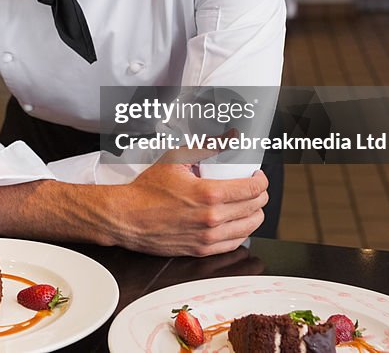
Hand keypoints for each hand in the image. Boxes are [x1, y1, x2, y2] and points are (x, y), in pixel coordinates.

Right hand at [109, 158, 268, 256]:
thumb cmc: (147, 190)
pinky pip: (235, 243)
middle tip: (252, 188)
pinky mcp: (202, 250)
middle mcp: (213, 218)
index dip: (261, 181)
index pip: (253, 189)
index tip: (257, 176)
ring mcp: (209, 237)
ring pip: (250, 227)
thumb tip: (225, 139)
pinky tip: (235, 222)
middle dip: (259, 195)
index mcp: (210, 194)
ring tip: (246, 204)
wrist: (128, 217)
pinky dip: (240, 231)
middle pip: (256, 208)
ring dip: (253, 214)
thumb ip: (204, 148)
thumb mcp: (175, 160)